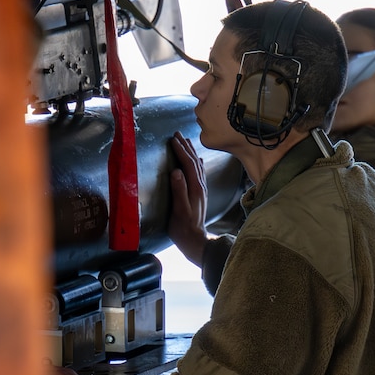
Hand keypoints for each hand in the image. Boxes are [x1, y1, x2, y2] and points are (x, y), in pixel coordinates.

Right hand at [167, 133, 208, 265]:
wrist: (194, 240)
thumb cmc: (183, 227)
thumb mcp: (179, 210)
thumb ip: (179, 190)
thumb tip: (176, 171)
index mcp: (195, 188)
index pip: (188, 164)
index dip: (181, 150)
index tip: (172, 139)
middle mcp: (200, 186)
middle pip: (194, 162)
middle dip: (186, 147)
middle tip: (177, 134)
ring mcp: (201, 190)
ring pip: (198, 166)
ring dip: (191, 152)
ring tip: (185, 141)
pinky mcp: (200, 194)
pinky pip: (200, 173)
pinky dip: (197, 164)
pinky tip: (197, 161)